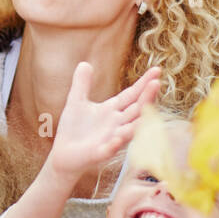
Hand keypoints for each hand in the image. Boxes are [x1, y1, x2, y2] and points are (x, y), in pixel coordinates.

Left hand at [49, 63, 161, 182]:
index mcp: (112, 111)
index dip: (143, 83)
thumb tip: (84, 63)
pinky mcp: (100, 153)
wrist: (62, 154)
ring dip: (139, 121)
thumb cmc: (73, 129)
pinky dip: (115, 143)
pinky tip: (119, 137)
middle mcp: (117, 124)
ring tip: (147, 108)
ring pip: (130, 130)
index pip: (132, 95)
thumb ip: (81, 84)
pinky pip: (110, 149)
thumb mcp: (76, 102)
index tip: (157, 70)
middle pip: (136, 109)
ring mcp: (111, 139)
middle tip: (156, 82)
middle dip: (147, 97)